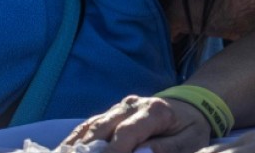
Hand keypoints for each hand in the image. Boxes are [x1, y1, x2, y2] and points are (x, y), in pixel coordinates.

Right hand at [63, 95, 210, 152]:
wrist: (188, 106)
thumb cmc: (190, 127)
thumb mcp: (191, 140)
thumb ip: (167, 149)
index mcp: (155, 111)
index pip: (126, 133)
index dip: (113, 152)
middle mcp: (132, 105)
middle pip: (102, 128)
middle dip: (89, 152)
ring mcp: (118, 108)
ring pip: (90, 127)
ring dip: (76, 148)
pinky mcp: (109, 115)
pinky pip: (87, 127)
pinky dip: (74, 142)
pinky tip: (64, 152)